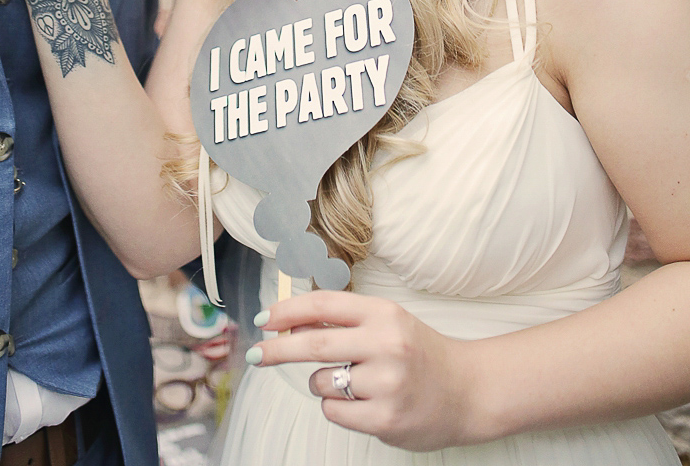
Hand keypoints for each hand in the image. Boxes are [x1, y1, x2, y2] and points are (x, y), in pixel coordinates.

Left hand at [251, 291, 476, 450]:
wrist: (468, 391)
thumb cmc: (420, 354)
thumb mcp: (387, 323)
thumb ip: (344, 322)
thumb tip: (291, 325)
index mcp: (384, 313)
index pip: (323, 304)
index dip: (287, 311)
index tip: (264, 319)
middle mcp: (386, 344)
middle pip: (313, 344)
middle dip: (276, 349)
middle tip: (256, 353)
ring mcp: (387, 383)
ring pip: (321, 382)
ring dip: (320, 383)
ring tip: (350, 382)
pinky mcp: (386, 419)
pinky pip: (335, 412)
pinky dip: (336, 407)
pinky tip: (362, 403)